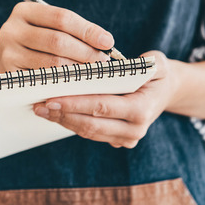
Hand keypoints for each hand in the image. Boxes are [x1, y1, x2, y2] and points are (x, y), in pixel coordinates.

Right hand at [0, 2, 113, 72]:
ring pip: (52, 63)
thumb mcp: (46, 28)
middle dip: (86, 52)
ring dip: (78, 70)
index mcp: (24, 11)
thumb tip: (105, 41)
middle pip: (58, 41)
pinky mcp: (11, 76)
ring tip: (93, 73)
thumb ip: (71, 31)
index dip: (87, 30)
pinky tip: (77, 84)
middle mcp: (12, 30)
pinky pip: (44, 81)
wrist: (1, 64)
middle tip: (103, 62)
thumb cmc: (34, 44)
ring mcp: (9, 54)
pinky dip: (65, 83)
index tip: (108, 41)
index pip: (62, 18)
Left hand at [32, 50, 175, 148]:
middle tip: (39, 105)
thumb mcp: (158, 63)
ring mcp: (126, 139)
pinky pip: (90, 133)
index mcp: (141, 110)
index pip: (101, 107)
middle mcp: (134, 130)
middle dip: (63, 115)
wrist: (165, 93)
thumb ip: (148, 63)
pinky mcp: (117, 141)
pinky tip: (56, 114)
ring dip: (63, 121)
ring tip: (41, 109)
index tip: (53, 98)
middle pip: (90, 124)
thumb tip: (129, 64)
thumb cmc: (156, 74)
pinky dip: (71, 123)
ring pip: (88, 132)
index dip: (75, 104)